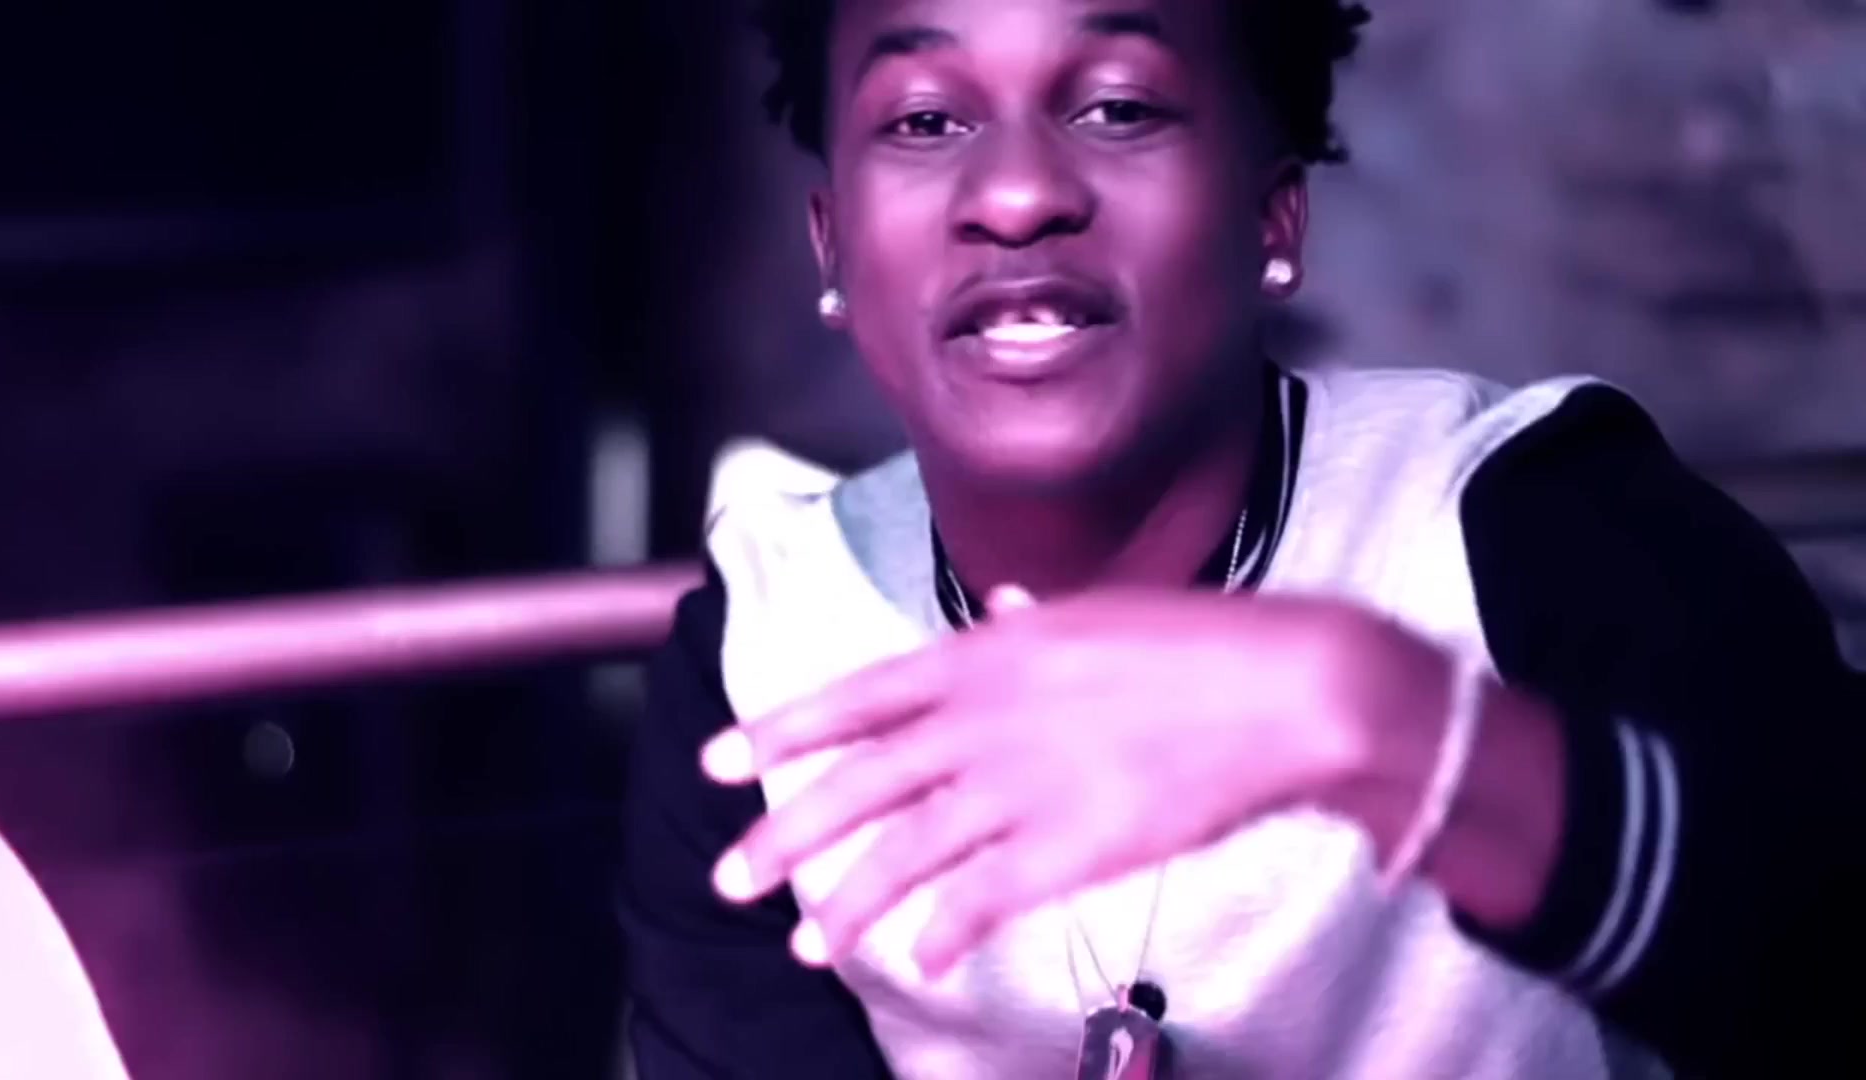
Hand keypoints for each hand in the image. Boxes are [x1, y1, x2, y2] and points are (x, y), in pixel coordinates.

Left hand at [699, 587, 1439, 978]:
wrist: (1286, 690)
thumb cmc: (1200, 643)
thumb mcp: (1098, 611)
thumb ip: (1029, 622)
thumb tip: (995, 609)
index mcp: (985, 655)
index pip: (858, 697)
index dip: (783, 731)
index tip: (722, 761)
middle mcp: (985, 720)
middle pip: (860, 785)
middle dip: (783, 834)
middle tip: (728, 878)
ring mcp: (1021, 787)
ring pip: (906, 854)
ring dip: (849, 902)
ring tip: (808, 944)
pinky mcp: (1068, 849)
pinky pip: (981, 902)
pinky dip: (942, 934)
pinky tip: (918, 959)